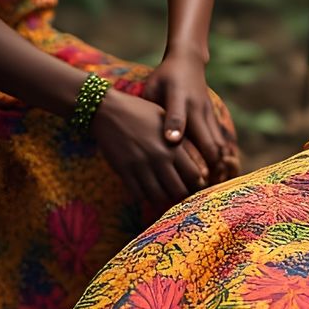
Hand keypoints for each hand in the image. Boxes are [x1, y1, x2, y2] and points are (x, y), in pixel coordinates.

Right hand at [92, 88, 211, 216]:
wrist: (109, 110)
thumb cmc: (142, 113)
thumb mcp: (168, 122)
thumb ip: (183, 142)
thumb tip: (199, 166)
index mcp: (174, 144)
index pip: (194, 175)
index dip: (196, 184)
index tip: (194, 185)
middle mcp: (159, 157)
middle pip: (178, 190)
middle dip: (181, 195)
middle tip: (179, 193)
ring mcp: (140, 165)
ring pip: (158, 196)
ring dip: (163, 199)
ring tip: (164, 194)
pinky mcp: (124, 171)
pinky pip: (138, 195)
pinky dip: (144, 197)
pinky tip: (146, 191)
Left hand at [141, 52, 239, 183]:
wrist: (189, 61)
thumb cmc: (165, 77)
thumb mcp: (154, 87)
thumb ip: (151, 109)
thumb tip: (143, 133)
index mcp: (178, 97)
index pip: (177, 116)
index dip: (175, 130)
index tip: (171, 147)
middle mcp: (197, 108)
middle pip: (208, 141)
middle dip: (205, 166)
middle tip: (195, 188)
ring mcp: (208, 114)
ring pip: (219, 145)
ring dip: (214, 166)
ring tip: (205, 187)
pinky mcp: (213, 117)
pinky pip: (220, 142)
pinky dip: (218, 159)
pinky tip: (212, 175)